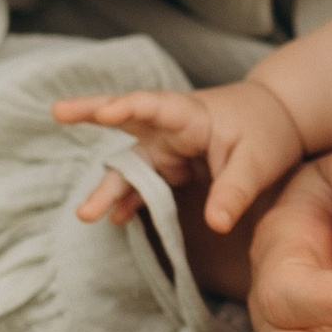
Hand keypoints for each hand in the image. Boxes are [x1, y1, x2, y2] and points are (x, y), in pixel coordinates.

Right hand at [57, 78, 305, 234]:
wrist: (274, 125)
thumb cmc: (267, 132)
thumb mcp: (258, 162)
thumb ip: (235, 191)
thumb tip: (216, 224)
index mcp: (191, 114)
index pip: (157, 106)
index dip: (130, 108)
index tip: (108, 111)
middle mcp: (170, 128)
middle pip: (126, 119)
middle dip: (90, 114)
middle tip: (57, 111)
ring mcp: (165, 148)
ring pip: (129, 163)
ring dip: (109, 186)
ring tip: (86, 214)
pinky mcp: (168, 167)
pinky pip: (142, 184)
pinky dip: (129, 200)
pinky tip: (114, 219)